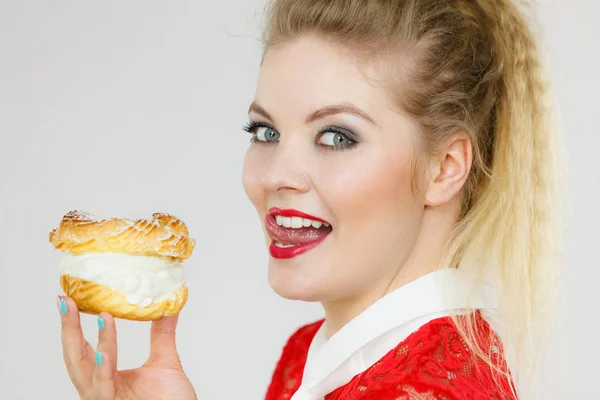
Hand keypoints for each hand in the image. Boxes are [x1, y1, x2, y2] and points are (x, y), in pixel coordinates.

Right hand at [58, 296, 197, 399]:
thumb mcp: (166, 362)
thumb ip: (163, 335)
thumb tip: (168, 306)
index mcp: (107, 377)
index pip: (84, 349)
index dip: (74, 327)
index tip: (71, 300)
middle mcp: (100, 389)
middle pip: (75, 357)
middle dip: (69, 329)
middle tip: (67, 302)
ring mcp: (104, 399)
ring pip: (86, 372)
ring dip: (92, 343)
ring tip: (102, 316)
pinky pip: (103, 389)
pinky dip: (102, 371)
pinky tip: (103, 355)